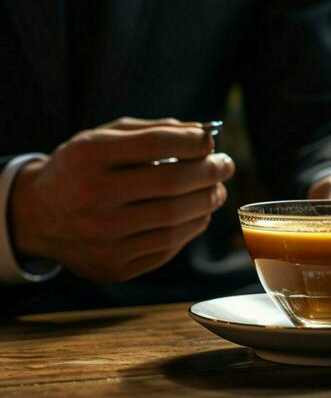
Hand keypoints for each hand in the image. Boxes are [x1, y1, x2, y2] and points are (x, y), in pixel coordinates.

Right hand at [10, 117, 234, 282]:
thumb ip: (154, 131)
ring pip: (175, 221)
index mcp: (89, 157)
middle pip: (171, 184)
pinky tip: (198, 214)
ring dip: (207, 202)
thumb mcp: (104, 138)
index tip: (209, 140)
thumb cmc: (82, 168)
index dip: (193, 141)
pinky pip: (167, 248)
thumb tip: (206, 134)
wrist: (38, 215)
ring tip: (216, 190)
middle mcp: (93, 198)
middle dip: (210, 172)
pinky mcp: (114, 266)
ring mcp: (103, 238)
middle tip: (225, 165)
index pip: (156, 144)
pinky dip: (191, 228)